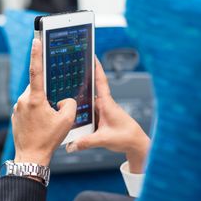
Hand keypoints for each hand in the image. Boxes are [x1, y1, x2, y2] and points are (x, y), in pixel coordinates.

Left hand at [12, 38, 76, 166]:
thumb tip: (64, 99)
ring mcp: (17, 108)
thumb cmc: (47, 140)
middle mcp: (23, 100)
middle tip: (54, 108)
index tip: (35, 40)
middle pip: (38, 87)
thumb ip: (69, 103)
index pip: (36, 71)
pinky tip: (41, 124)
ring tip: (48, 121)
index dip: (36, 54)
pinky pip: (28, 107)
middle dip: (48, 93)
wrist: (31, 157)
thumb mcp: (67, 120)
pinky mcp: (16, 115)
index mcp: (35, 99)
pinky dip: (36, 112)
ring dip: (42, 104)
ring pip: (33, 97)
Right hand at [66, 58, 149, 172]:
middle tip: (65, 77)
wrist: (136, 145)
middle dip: (78, 85)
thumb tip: (71, 145)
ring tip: (64, 102)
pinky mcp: (101, 119)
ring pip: (86, 105)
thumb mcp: (104, 139)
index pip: (101, 81)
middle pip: (88, 92)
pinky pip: (87, 114)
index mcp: (107, 104)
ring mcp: (102, 112)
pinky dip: (80, 115)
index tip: (91, 55)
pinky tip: (72, 119)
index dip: (96, 67)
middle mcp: (104, 105)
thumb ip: (86, 142)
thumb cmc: (126, 137)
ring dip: (77, 104)